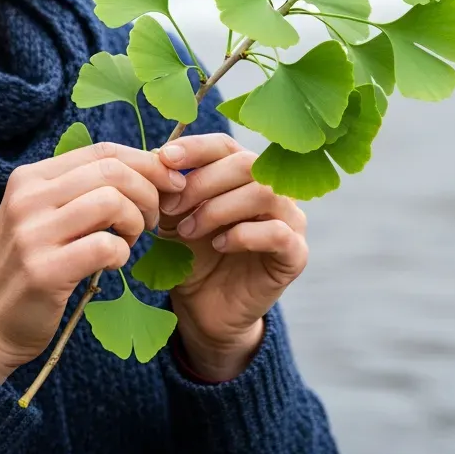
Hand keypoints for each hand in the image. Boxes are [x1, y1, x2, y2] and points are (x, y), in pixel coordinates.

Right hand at [0, 141, 186, 382]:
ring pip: (111, 202)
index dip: (146, 162)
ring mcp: (33, 233)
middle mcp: (28, 198)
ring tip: (128, 241)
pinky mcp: (44, 270)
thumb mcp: (44, 217)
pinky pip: (105, 245)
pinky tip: (111, 263)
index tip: (169, 183)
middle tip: (152, 219)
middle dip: (148, 192)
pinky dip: (120, 253)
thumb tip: (150, 167)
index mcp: (29, 178)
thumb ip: (82, 191)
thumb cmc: (26, 268)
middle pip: (112, 171)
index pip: (102, 151)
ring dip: (135, 223)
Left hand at [155, 133, 308, 380]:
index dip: (195, 147)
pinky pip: (278, 233)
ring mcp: (290, 220)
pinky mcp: (296, 254)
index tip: (164, 158)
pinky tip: (220, 245)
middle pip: (246, 163)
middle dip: (203, 182)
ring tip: (190, 230)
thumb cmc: (193, 256)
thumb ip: (173, 191)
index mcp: (244, 174)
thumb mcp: (176, 220)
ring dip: (219, 208)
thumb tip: (158, 160)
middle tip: (171, 207)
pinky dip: (244, 235)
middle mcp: (273, 189)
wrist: (206, 308)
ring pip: (264, 193)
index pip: (225, 145)